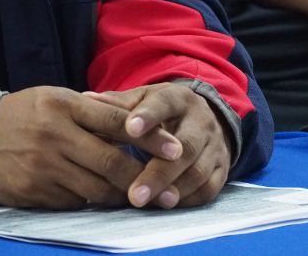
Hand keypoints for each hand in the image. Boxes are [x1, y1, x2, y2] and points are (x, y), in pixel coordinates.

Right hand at [0, 86, 182, 208]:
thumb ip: (96, 112)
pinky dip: (94, 200)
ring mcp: (44, 167)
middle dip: (144, 177)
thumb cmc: (29, 115)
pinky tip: (104, 197)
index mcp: (65, 106)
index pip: (116, 121)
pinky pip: (76, 201)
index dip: (150, 136)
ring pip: (97, 188)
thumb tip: (138, 127)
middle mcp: (55, 135)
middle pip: (110, 161)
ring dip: (123, 194)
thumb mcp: (59, 100)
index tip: (176, 149)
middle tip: (169, 189)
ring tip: (144, 197)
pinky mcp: (34, 192)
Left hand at [85, 83, 231, 208]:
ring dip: (173, 189)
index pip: (164, 104)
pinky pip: (208, 189)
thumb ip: (117, 104)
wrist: (205, 118)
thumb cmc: (163, 111)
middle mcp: (201, 121)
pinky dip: (187, 200)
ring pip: (198, 171)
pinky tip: (164, 207)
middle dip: (159, 172)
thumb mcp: (144, 99)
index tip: (129, 129)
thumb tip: (85, 100)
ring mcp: (214, 146)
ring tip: (148, 204)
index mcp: (178, 99)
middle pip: (186, 146)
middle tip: (135, 193)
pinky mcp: (222, 169)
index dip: (148, 117)